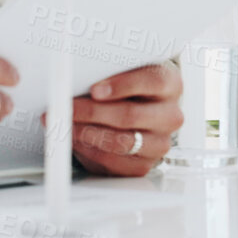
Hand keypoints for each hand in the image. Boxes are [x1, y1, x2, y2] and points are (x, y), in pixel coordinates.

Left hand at [69, 63, 183, 176]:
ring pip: (121, 141)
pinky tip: (77, 140)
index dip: (122, 85)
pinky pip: (114, 161)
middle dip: (93, 111)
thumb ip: (109, 72)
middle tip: (69, 107)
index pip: (153, 82)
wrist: (134, 112)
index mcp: (171, 84)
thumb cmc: (126, 89)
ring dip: (87, 132)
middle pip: (131, 115)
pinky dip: (89, 150)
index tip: (95, 90)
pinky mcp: (144, 165)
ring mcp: (159, 143)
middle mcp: (170, 115)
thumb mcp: (124, 72)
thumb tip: (76, 76)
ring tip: (67, 124)